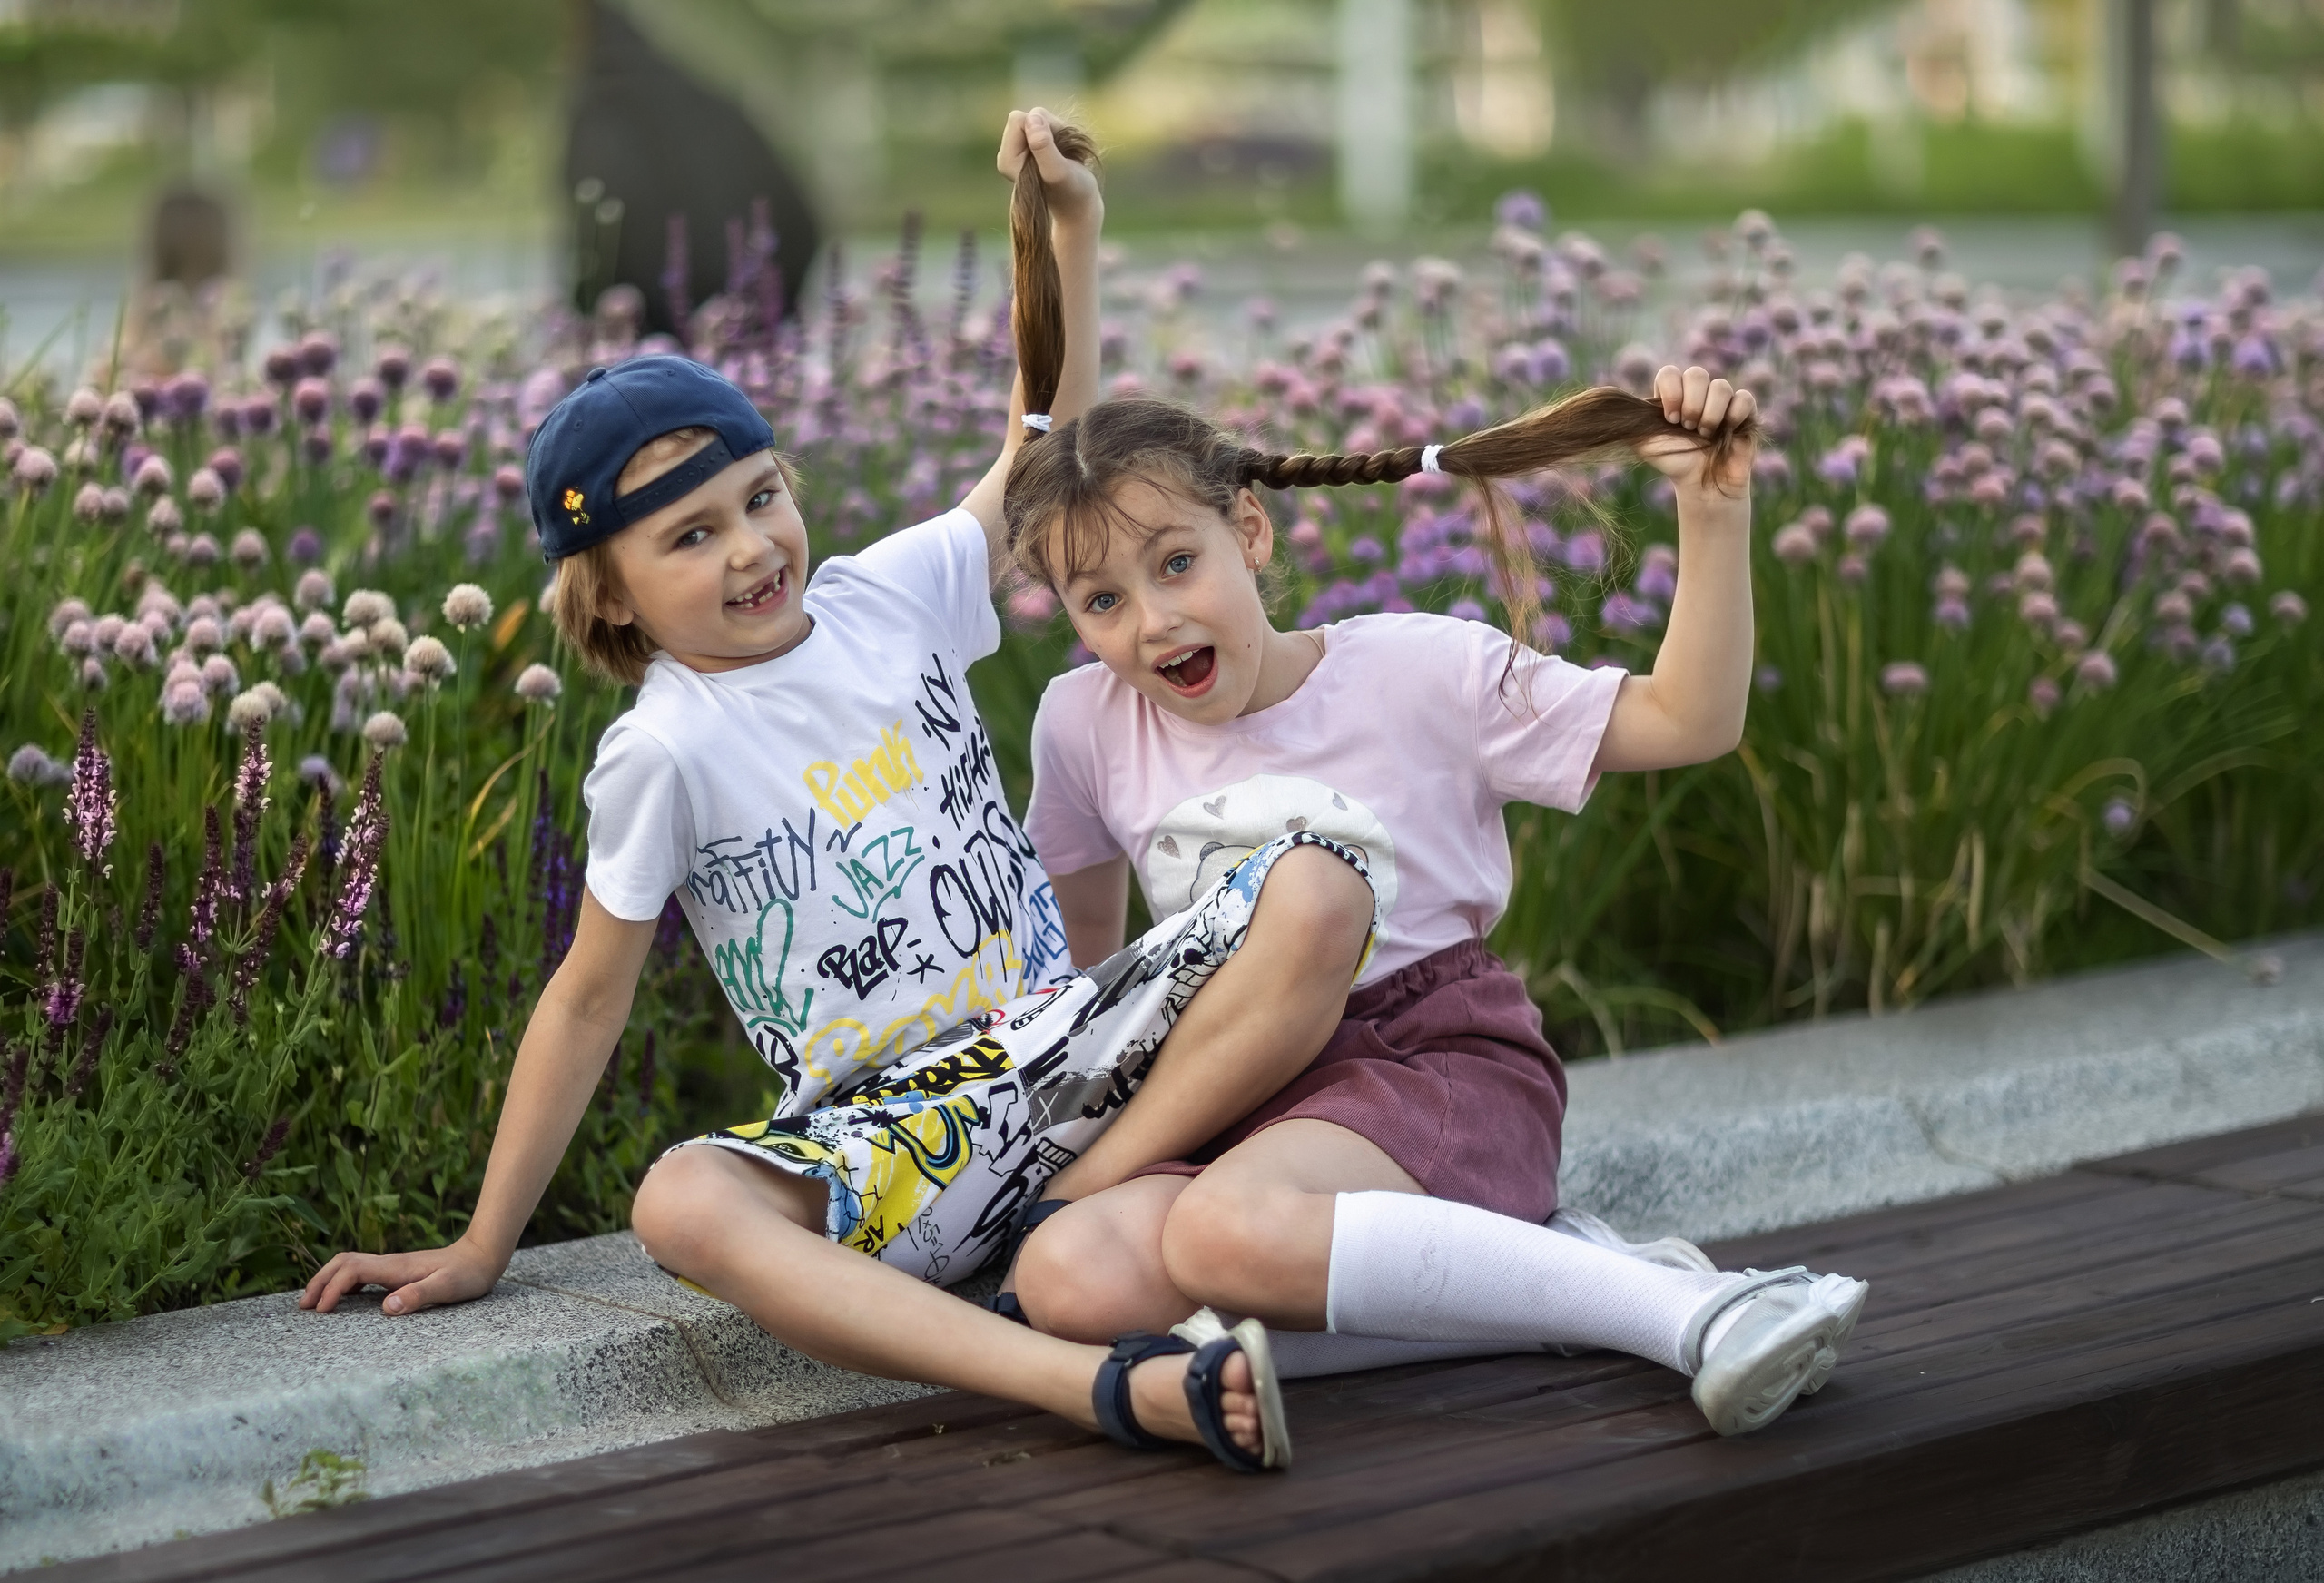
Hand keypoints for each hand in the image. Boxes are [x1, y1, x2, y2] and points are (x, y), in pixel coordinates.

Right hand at [298, 1236, 502, 1316]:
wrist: (482, 1256)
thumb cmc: (467, 1275)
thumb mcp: (447, 1288)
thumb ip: (418, 1295)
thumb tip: (387, 1307)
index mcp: (396, 1268)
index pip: (352, 1271)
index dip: (333, 1289)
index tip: (322, 1311)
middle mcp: (389, 1264)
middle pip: (343, 1263)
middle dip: (320, 1281)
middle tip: (303, 1307)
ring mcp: (392, 1266)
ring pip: (349, 1265)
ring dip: (328, 1280)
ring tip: (313, 1303)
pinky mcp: (396, 1272)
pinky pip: (361, 1273)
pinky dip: (343, 1283)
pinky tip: (342, 1300)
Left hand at [996, 107, 1100, 228]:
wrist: (1079, 203)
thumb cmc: (1071, 191)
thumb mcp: (1058, 171)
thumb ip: (1044, 147)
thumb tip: (1032, 118)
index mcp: (1007, 159)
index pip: (1020, 119)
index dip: (1044, 130)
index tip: (1055, 152)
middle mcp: (1008, 153)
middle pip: (1029, 116)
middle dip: (1050, 129)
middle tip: (1061, 155)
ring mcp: (1019, 149)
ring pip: (1038, 117)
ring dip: (1057, 131)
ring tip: (1063, 156)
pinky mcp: (1031, 145)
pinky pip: (1045, 122)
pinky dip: (1059, 132)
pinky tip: (1062, 153)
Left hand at [1636, 364, 1756, 494]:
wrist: (1701, 485)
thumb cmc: (1674, 463)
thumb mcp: (1644, 443)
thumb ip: (1630, 423)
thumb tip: (1605, 407)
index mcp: (1674, 396)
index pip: (1670, 373)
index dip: (1671, 391)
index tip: (1670, 418)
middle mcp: (1699, 394)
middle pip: (1697, 373)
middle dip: (1691, 403)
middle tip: (1687, 427)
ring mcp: (1722, 401)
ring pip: (1720, 386)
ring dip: (1710, 413)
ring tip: (1704, 435)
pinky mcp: (1745, 412)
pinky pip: (1744, 397)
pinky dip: (1734, 414)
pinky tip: (1726, 431)